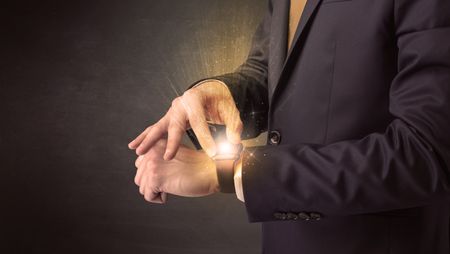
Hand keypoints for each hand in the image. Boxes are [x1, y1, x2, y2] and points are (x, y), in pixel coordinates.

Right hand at [128, 80, 242, 158]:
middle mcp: (180, 104)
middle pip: (174, 124)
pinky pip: (155, 128)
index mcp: (195, 99)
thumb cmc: (220, 100)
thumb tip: (235, 142)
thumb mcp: (230, 110)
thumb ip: (234, 125)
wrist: (210, 90)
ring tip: (139, 152)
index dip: (206, 138)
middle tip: (168, 157)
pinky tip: (135, 146)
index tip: (213, 153)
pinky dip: (145, 137)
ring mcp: (172, 110)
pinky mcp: (168, 117)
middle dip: (171, 141)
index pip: (200, 121)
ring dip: (149, 140)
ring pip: (158, 126)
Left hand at [134, 139, 218, 203]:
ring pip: (143, 188)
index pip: (140, 164)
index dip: (155, 173)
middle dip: (154, 183)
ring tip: (173, 183)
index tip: (170, 172)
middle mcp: (150, 152)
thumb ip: (158, 159)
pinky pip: (148, 196)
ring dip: (157, 191)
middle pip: (139, 177)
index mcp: (155, 144)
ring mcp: (151, 165)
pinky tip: (172, 190)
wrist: (211, 171)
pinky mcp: (155, 178)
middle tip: (173, 179)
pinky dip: (160, 198)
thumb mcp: (173, 154)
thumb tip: (143, 176)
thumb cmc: (197, 166)